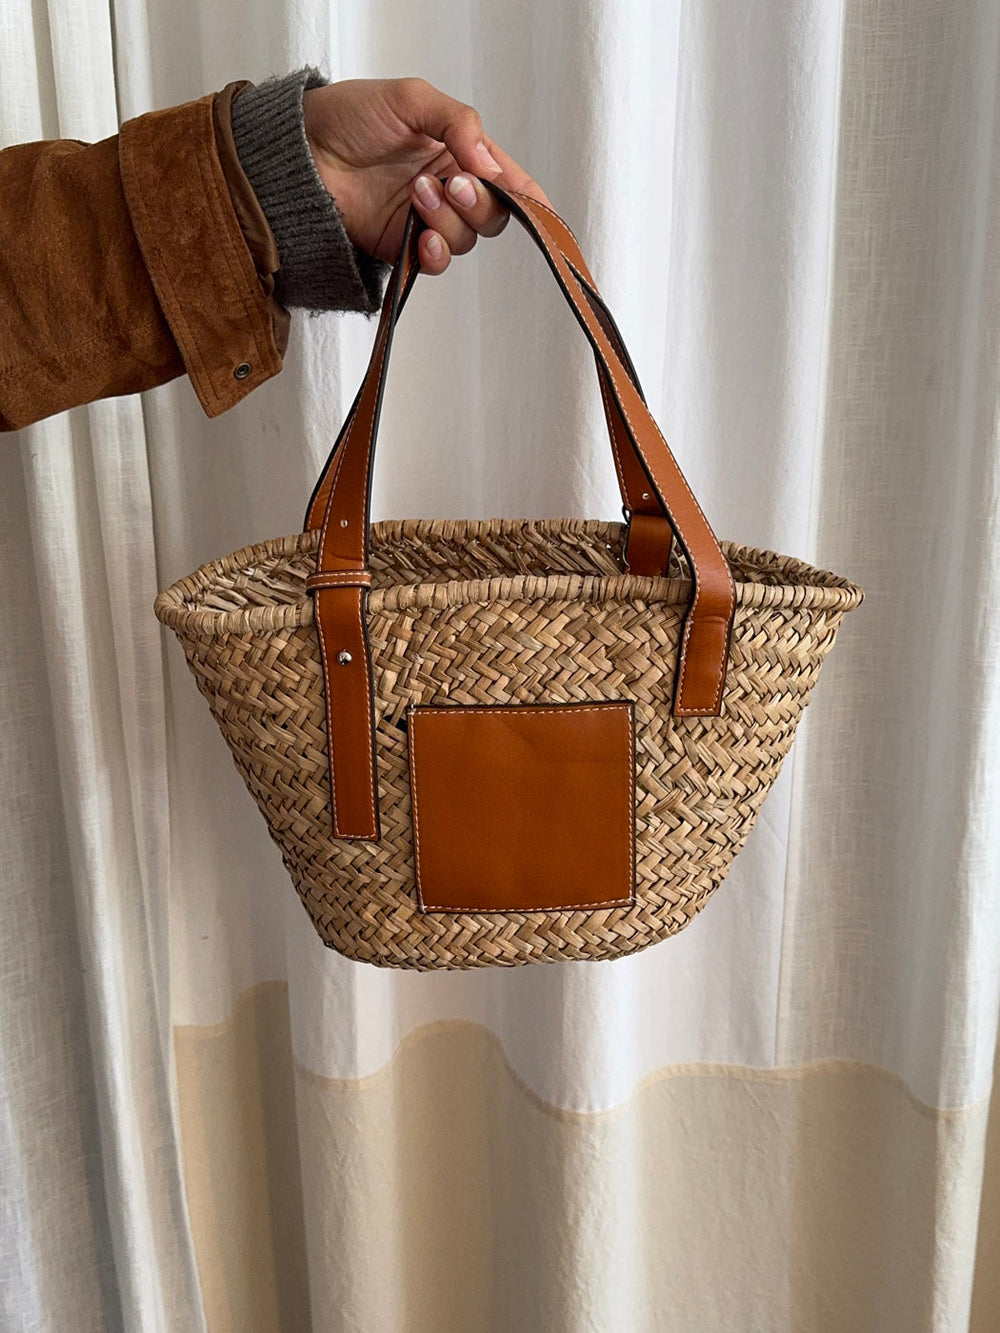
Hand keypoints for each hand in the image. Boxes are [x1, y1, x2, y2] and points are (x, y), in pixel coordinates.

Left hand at [302, 77, 549, 274]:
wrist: (301, 152)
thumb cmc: (350, 116)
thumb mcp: (411, 99)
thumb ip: (458, 123)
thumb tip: (490, 164)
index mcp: (459, 151)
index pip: (507, 180)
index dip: (528, 196)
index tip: (536, 204)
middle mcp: (449, 188)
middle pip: (493, 216)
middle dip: (481, 204)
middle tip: (453, 184)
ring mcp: (426, 220)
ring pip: (465, 239)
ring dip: (447, 221)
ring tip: (415, 194)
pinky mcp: (402, 247)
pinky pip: (435, 262)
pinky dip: (435, 252)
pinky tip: (421, 236)